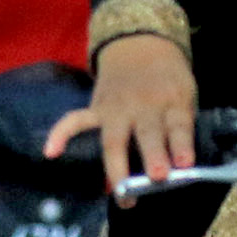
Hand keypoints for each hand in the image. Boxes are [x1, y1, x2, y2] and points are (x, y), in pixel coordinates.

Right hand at [61, 34, 198, 199]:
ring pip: (114, 138)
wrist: (141, 45)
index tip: (186, 164)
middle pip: (147, 132)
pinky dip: (60, 134)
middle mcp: (143, 105)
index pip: (178, 124)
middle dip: (152, 155)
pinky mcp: (95, 109)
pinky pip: (74, 121)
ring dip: (117, 164)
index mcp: (172, 100)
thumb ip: (182, 127)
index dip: (182, 144)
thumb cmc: (168, 81)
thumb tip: (179, 169)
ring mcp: (116, 108)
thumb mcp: (186, 94)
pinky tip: (51, 152)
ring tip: (120, 191)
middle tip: (157, 177)